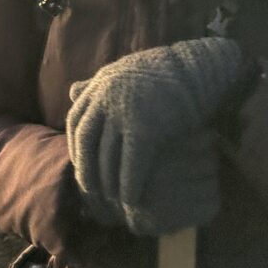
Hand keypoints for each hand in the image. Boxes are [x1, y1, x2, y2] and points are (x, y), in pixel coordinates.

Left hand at [67, 37, 257, 234]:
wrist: (196, 68)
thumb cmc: (162, 73)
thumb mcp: (120, 72)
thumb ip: (95, 84)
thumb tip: (71, 91)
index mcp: (99, 85)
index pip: (75, 121)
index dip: (75, 145)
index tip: (80, 164)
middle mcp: (106, 98)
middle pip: (86, 141)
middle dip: (85, 168)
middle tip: (88, 190)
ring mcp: (123, 113)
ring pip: (107, 156)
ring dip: (107, 182)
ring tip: (111, 200)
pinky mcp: (145, 128)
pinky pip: (131, 164)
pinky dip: (128, 185)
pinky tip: (130, 199)